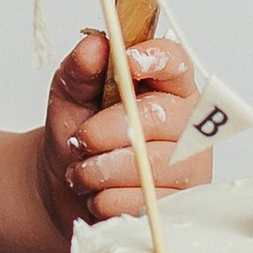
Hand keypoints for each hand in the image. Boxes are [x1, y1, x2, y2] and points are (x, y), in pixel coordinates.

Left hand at [38, 29, 211, 233]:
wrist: (65, 188)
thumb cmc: (77, 135)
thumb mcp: (70, 95)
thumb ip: (81, 69)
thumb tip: (94, 46)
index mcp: (168, 87)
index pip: (176, 62)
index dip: (155, 58)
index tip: (126, 62)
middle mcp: (186, 125)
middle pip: (157, 118)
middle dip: (106, 131)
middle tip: (80, 140)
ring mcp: (187, 167)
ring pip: (147, 167)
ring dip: (99, 171)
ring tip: (82, 171)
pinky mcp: (177, 206)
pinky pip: (141, 204)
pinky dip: (106, 200)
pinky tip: (99, 195)